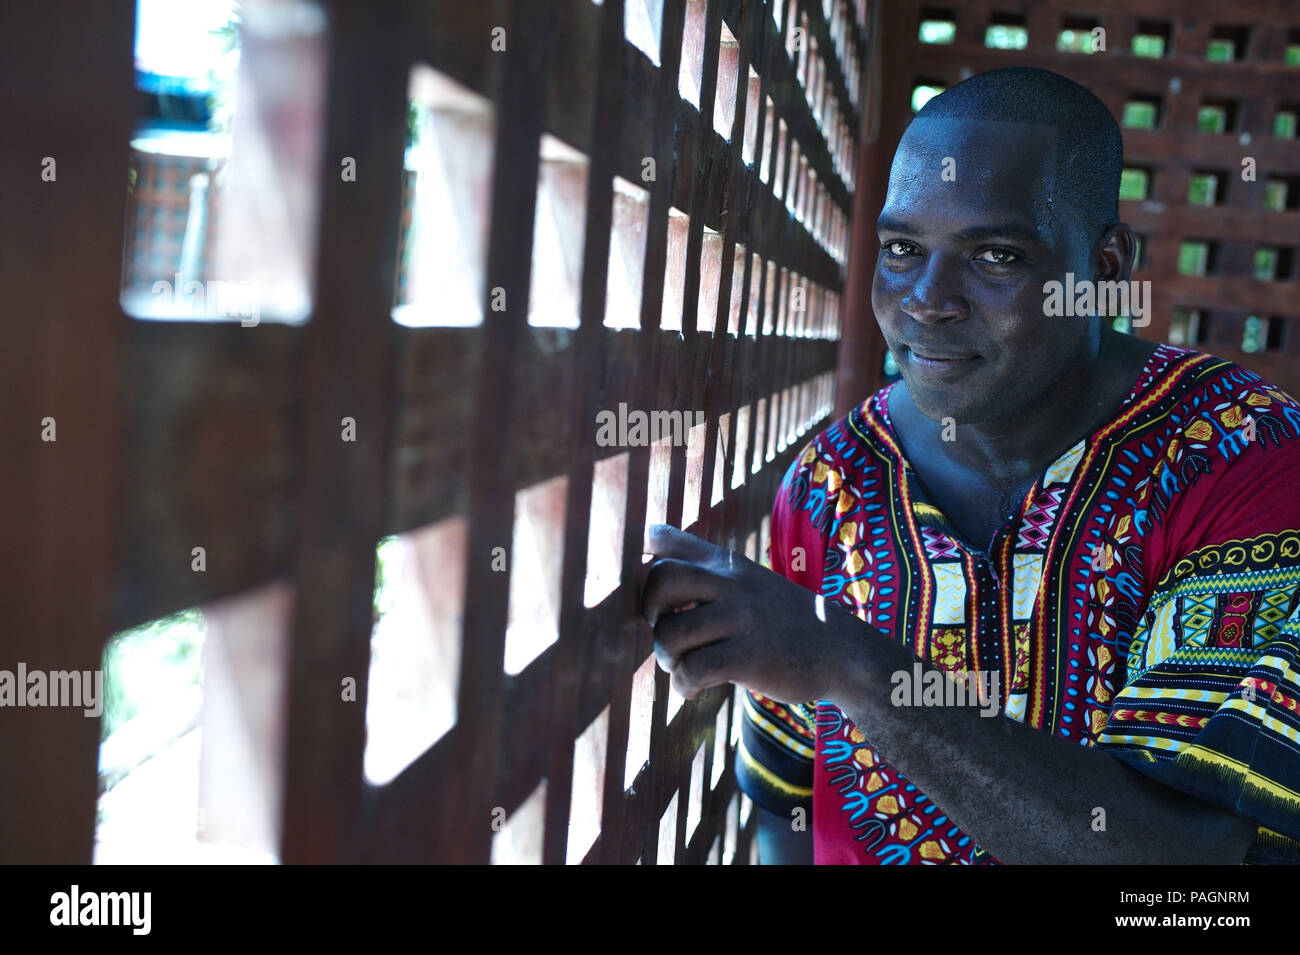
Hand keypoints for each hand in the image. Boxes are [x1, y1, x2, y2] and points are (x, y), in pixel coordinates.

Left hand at [638, 523, 853, 704]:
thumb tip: (645, 563)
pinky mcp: (749, 657)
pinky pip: (693, 670)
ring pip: (672, 633)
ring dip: (667, 658)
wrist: (841, 650)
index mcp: (725, 563)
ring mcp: (741, 619)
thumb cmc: (781, 620)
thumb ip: (704, 571)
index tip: (633, 577)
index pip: (666, 537)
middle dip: (647, 610)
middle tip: (662, 628)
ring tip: (683, 666)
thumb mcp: (747, 581)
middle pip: (660, 578)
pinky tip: (694, 688)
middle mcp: (731, 583)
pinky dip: (683, 685)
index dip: (636, 552)